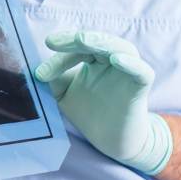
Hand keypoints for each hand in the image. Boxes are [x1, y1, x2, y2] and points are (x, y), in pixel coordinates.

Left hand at [33, 30, 171, 174]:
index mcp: (94, 59)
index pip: (76, 50)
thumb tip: (39, 69)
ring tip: (81, 40)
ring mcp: (128, 72)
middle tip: (55, 41)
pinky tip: (116, 60)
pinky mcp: (141, 87)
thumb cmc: (89, 113)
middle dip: (76, 39)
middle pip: (98, 41)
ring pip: (121, 48)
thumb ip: (54, 79)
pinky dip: (131, 63)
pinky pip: (142, 71)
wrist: (110, 140)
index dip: (59, 58)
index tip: (40, 73)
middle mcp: (112, 61)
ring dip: (101, 41)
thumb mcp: (64, 94)